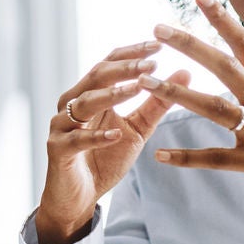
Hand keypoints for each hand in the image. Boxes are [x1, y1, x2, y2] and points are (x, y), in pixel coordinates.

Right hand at [34, 41, 191, 243]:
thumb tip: (185, 72)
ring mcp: (62, 125)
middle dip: (124, 68)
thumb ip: (157, 103)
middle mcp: (72, 104)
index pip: (109, 64)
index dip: (131, 53)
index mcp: (90, 94)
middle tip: (151, 63)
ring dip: (112, 94)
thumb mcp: (137, 129)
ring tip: (137, 88)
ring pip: (84, 103)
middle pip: (96, 76)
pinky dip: (97, 137)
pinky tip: (116, 134)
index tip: (158, 46)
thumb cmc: (104, 159)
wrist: (79, 197)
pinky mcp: (58, 150)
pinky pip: (77, 140)